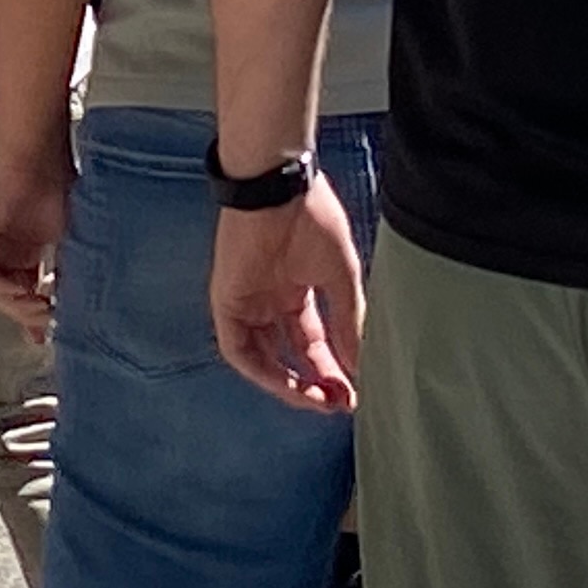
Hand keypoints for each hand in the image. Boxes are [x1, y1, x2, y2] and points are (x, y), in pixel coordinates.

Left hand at [0, 136, 73, 339]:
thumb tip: (72, 309)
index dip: (38, 316)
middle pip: (9, 296)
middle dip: (28, 315)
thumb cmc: (62, 190)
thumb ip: (66, 277)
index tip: (53, 332)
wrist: (42, 158)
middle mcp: (5, 252)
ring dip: (15, 305)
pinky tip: (23, 294)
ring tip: (39, 311)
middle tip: (48, 324)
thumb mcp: (70, 243)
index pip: (26, 295)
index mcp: (25, 254)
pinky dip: (2, 288)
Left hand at [212, 181, 365, 414]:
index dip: (334, 368)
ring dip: (291, 385)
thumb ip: (348, 321)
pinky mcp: (227, 301)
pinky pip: (239, 349)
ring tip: (321, 400)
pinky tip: (291, 385)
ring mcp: (248, 301)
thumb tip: (360, 363)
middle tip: (340, 403)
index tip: (355, 391)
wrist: (278, 185)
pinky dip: (263, 371)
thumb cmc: (312, 217)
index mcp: (297, 288)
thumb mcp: (340, 276)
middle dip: (315, 383)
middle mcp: (271, 299)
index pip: (314, 341)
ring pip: (263, 359)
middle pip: (290, 355)